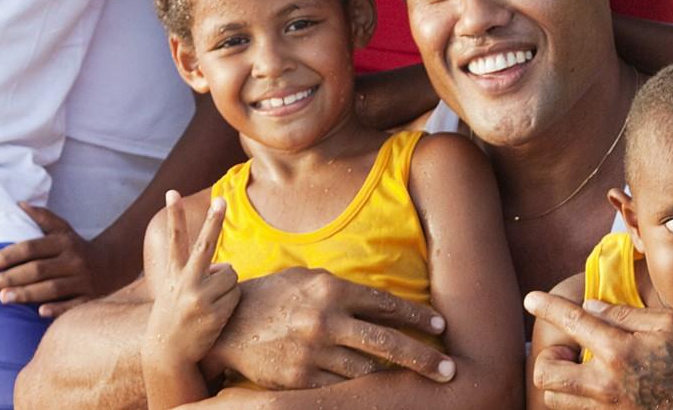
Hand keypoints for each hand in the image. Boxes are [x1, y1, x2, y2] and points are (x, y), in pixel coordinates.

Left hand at [0, 203, 99, 316]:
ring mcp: (83, 279)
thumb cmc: (76, 247)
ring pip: (52, 288)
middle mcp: (74, 259)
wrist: (112, 264)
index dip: (8, 256)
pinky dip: (58, 308)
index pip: (31, 247)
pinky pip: (73, 305)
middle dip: (11, 277)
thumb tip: (19, 204)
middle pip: (38, 269)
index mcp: (63, 242)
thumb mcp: (62, 229)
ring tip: (3, 298)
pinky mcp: (90, 297)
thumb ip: (42, 217)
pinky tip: (40, 312)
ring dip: (27, 293)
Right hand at [144, 191, 241, 367]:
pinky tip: (216, 315)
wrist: (167, 355)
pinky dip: (231, 301)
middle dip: (214, 221)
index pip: (174, 240)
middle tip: (221, 199)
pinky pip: (235, 294)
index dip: (174, 215)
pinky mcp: (214, 313)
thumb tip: (227, 268)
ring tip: (211, 303)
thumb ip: (196, 276)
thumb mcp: (174, 293)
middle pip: (205, 245)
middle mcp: (185, 283)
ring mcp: (199, 298)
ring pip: (231, 274)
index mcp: (173, 275)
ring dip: (227, 286)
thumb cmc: (173, 319)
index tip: (172, 192)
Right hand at [201, 266, 453, 388]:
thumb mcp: (305, 278)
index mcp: (330, 289)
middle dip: (424, 358)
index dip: (418, 315)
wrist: (223, 326)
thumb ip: (341, 288)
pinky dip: (360, 392)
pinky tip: (376, 394)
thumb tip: (379, 300)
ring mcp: (313, 353)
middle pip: (388, 343)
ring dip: (394, 380)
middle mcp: (325, 320)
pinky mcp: (300, 379)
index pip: (386, 304)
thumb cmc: (269, 297)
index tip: (441, 326)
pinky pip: (341, 390)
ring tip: (416, 386)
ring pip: (368, 372)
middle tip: (450, 370)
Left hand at [525, 291, 672, 408]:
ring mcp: (609, 409)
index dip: (545, 306)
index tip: (530, 299)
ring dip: (561, 380)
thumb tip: (590, 306)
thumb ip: (625, 314)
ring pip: (556, 398)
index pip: (570, 322)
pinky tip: (600, 384)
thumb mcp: (669, 323)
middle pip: (547, 373)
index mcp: (620, 351)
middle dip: (548, 357)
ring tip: (582, 367)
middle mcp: (607, 383)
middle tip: (568, 348)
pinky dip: (579, 398)